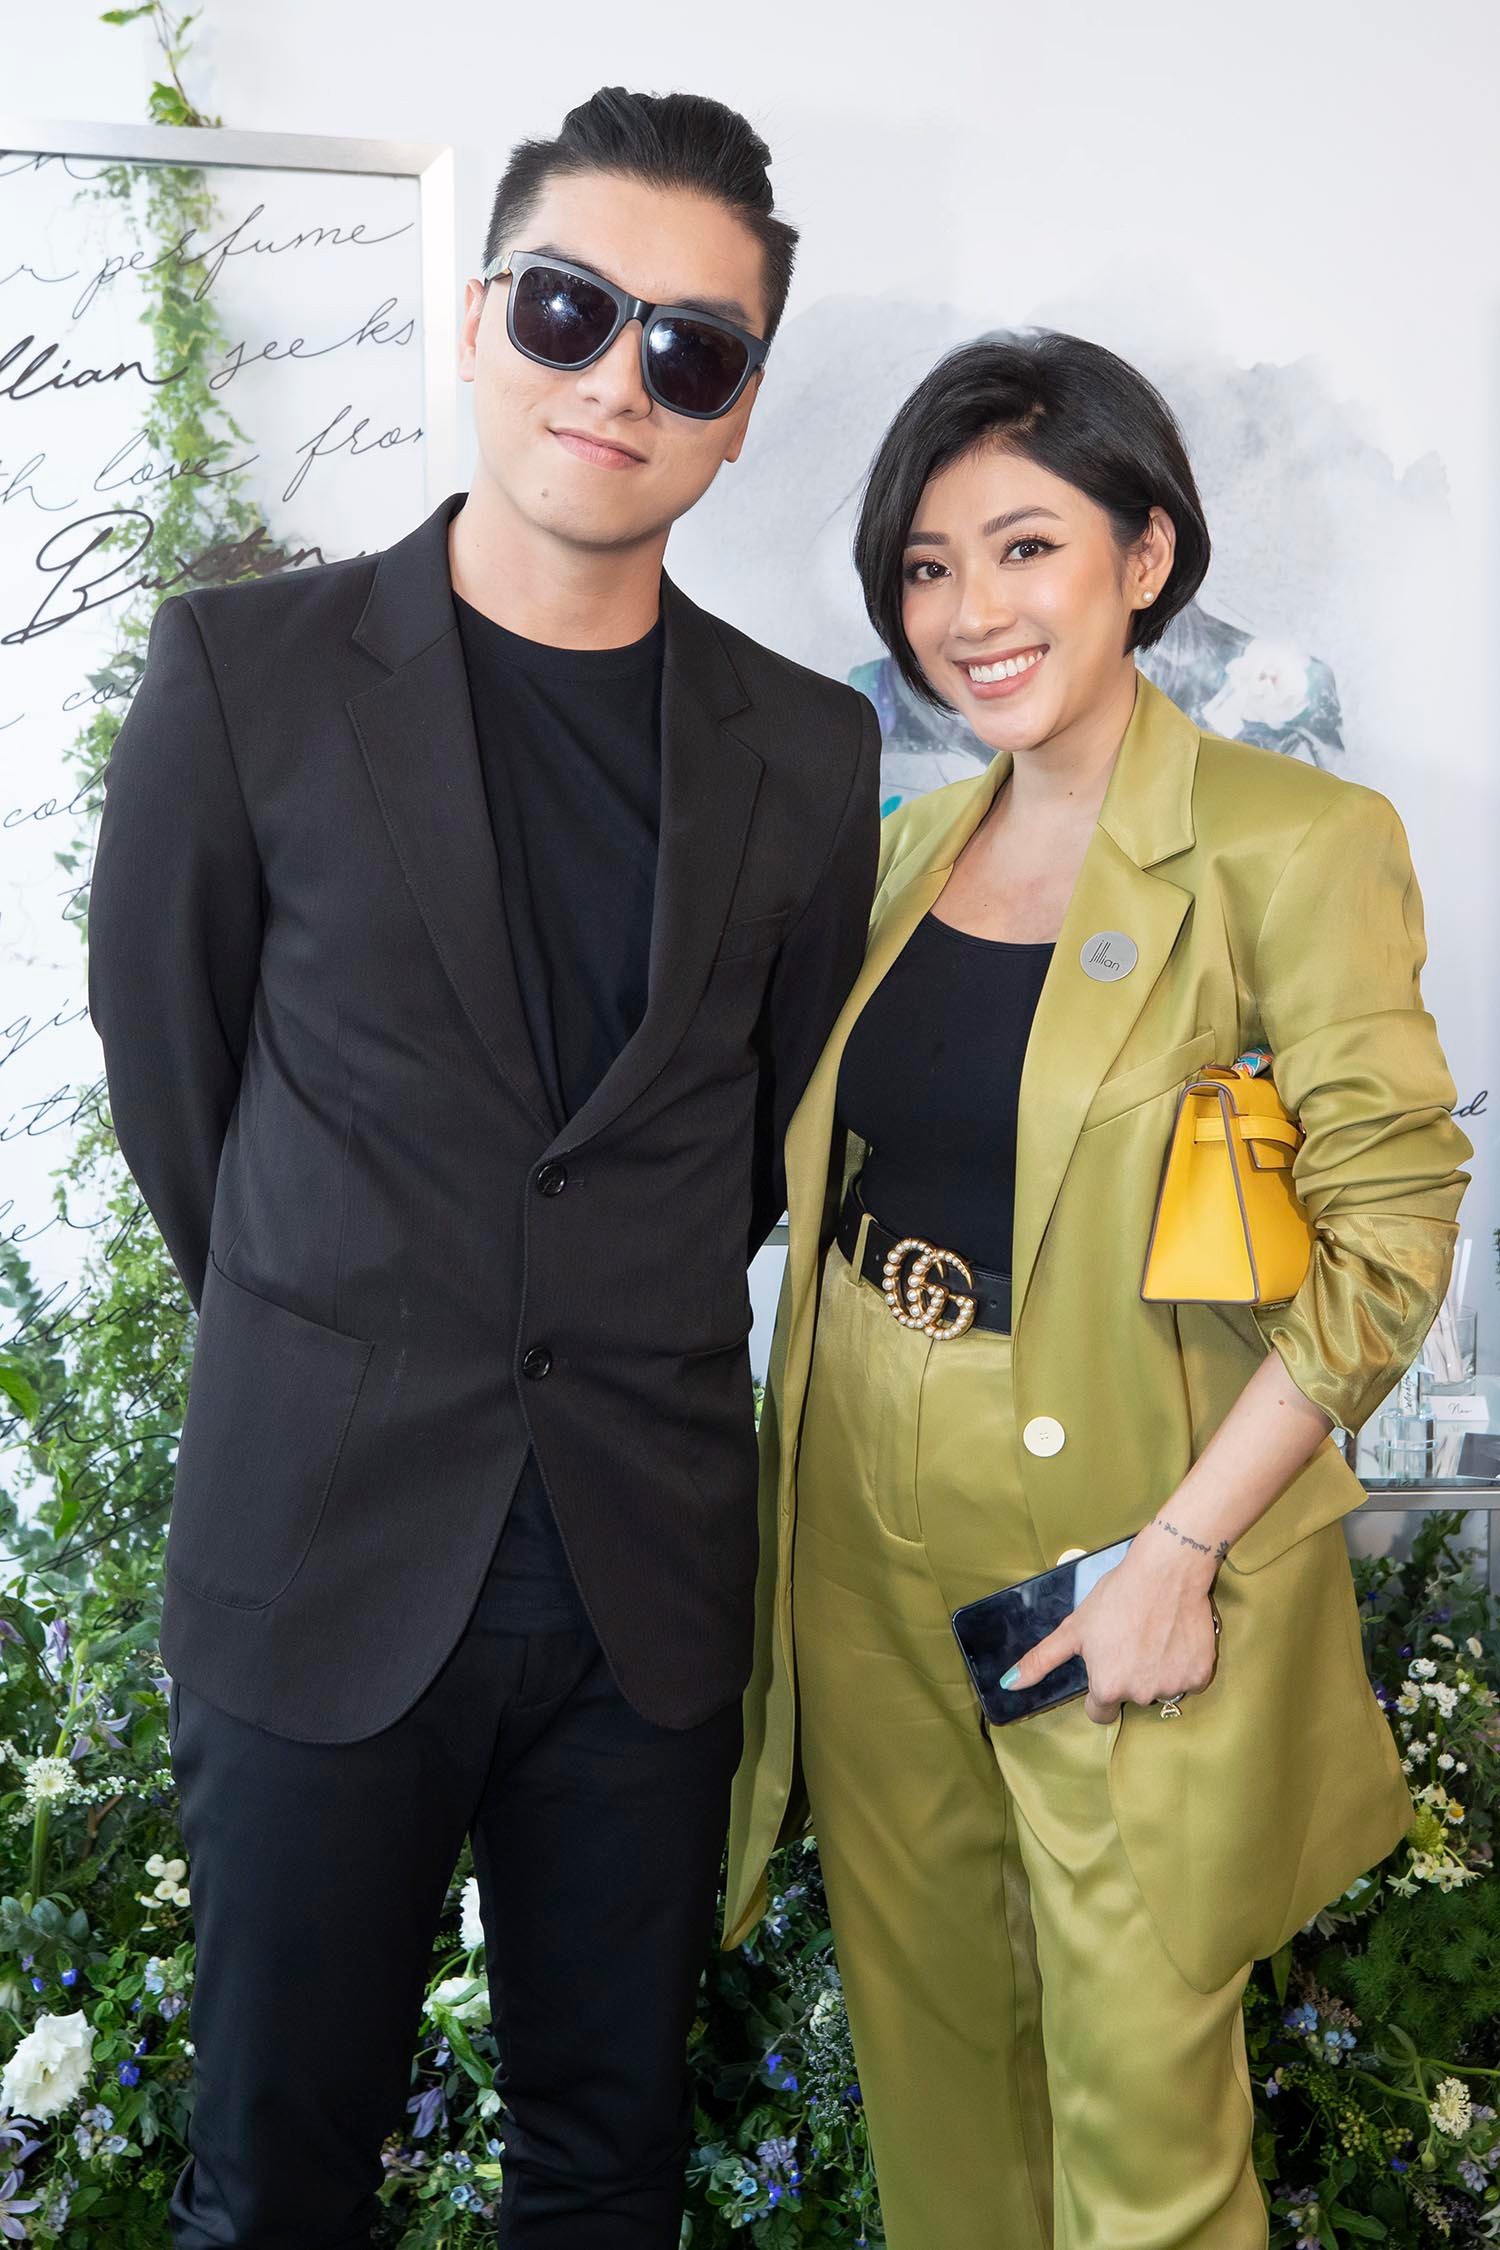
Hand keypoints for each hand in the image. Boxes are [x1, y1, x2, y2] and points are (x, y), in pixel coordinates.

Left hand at [1003, 1525, 1221, 1725]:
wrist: (1166, 1572)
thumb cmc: (1115, 1597)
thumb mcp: (1073, 1629)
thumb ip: (1041, 1661)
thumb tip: (1009, 1685)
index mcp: (1108, 1686)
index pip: (1100, 1712)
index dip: (1100, 1689)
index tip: (1107, 1666)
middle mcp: (1141, 1694)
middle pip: (1131, 1697)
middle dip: (1128, 1675)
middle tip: (1130, 1639)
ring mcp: (1173, 1686)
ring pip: (1159, 1689)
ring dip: (1156, 1670)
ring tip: (1153, 1634)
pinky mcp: (1200, 1676)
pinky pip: (1188, 1680)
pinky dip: (1182, 1664)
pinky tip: (1175, 1637)